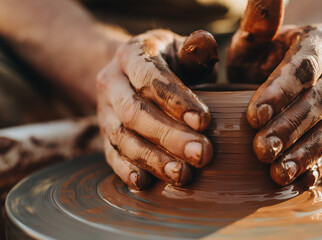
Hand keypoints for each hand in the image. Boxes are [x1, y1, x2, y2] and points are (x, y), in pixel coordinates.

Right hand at [97, 29, 218, 189]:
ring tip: (183, 174)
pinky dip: (127, 171)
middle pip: (134, 113)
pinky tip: (146, 183)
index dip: (176, 100)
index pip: (151, 78)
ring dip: (153, 159)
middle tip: (201, 154)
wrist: (128, 73)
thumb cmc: (166, 61)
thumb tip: (205, 44)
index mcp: (131, 55)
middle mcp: (111, 83)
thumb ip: (193, 50)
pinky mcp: (103, 135)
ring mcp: (104, 112)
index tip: (204, 121)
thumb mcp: (178, 47)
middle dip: (169, 136)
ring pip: (122, 138)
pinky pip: (111, 155)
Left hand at [227, 0, 321, 185]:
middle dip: (288, 127)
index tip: (253, 116)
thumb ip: (260, 21)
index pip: (302, 67)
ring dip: (303, 152)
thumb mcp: (256, 38)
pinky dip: (317, 164)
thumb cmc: (265, 53)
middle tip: (260, 150)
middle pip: (317, 101)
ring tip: (276, 172)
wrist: (293, 70)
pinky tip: (298, 181)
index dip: (279, 93)